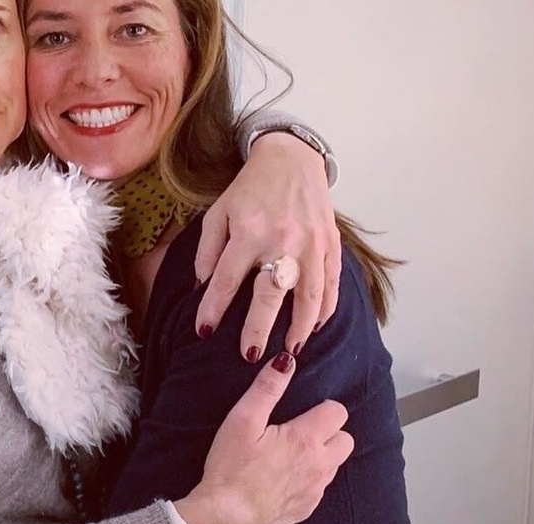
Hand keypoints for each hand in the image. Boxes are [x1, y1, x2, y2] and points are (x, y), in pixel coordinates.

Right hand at [175, 352, 352, 523]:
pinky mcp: (305, 510)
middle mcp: (319, 465)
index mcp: (306, 440)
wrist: (226, 519)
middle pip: (346, 440)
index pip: (337, 413)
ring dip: (320, 458)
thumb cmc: (230, 470)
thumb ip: (266, 389)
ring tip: (288, 457)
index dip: (321, 408)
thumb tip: (285, 362)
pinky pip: (318, 490)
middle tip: (298, 434)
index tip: (301, 412)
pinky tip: (281, 481)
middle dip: (328, 433)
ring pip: (334, 466)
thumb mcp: (242, 421)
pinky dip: (308, 482)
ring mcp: (315, 491)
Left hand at [193, 131, 341, 358]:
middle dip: (258, 328)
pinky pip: (331, 282)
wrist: (292, 158)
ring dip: (299, 326)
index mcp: (249, 232)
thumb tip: (202, 287)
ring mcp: (311, 243)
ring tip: (289, 351)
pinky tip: (315, 326)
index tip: (204, 332)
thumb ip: (207, 250)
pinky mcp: (330, 243)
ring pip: (308, 294)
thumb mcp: (218, 213)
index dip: (212, 308)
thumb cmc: (250, 189)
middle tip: (249, 355)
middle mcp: (282, 240)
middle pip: (269, 294)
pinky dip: (325, 308)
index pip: (226, 280)